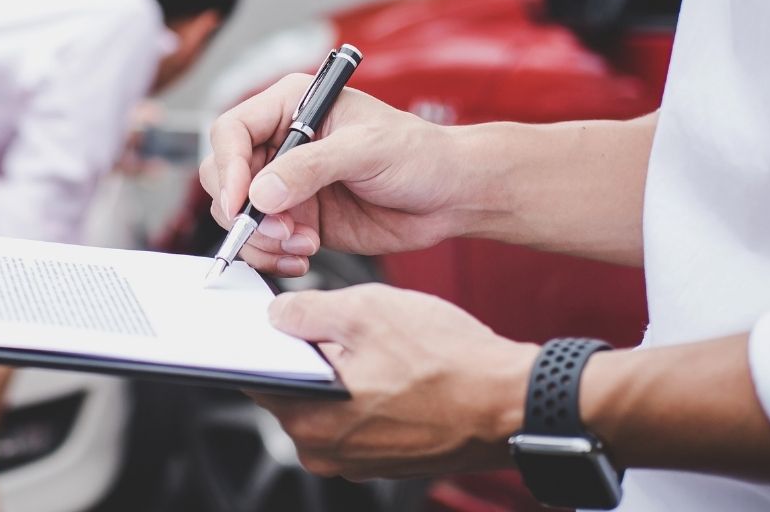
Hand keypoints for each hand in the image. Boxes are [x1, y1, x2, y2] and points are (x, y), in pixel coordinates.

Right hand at [200, 74, 490, 276]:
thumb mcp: (367, 150)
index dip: (229, 167)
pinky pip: (264, 242)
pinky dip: (274, 256)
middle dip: (244, 211)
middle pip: (227, 177)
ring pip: (241, 216)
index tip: (243, 202)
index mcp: (291, 107)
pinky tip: (305, 257)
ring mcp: (288, 185)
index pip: (232, 132)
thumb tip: (262, 193)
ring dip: (262, 239)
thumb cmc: (419, 154)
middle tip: (279, 232)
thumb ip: (312, 168)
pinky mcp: (298, 219)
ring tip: (301, 246)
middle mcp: (283, 144)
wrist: (451, 196)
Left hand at [249, 284, 536, 479]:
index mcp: (308, 417)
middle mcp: (325, 450)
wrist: (513, 403)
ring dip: (342, 372)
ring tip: (382, 347)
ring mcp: (356, 460)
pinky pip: (359, 417)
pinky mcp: (385, 459)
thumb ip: (307, 311)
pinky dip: (369, 392)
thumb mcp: (367, 310)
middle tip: (346, 325)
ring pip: (327, 401)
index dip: (263, 340)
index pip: (256, 375)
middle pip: (292, 388)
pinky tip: (398, 369)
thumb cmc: (448, 360)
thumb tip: (277, 316)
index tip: (273, 318)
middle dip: (309, 353)